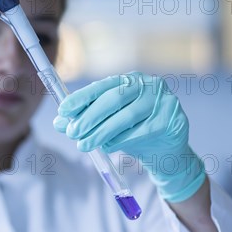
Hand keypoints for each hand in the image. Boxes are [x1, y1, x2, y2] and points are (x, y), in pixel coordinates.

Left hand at [53, 72, 205, 202]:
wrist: (167, 150)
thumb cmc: (134, 131)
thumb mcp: (108, 123)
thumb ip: (85, 119)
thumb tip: (58, 122)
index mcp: (130, 80)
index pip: (102, 86)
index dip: (81, 97)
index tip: (63, 110)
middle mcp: (148, 85)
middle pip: (113, 99)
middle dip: (89, 117)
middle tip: (72, 132)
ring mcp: (163, 100)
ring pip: (126, 117)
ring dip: (101, 132)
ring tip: (84, 144)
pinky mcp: (172, 119)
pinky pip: (141, 132)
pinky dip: (121, 141)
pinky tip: (109, 147)